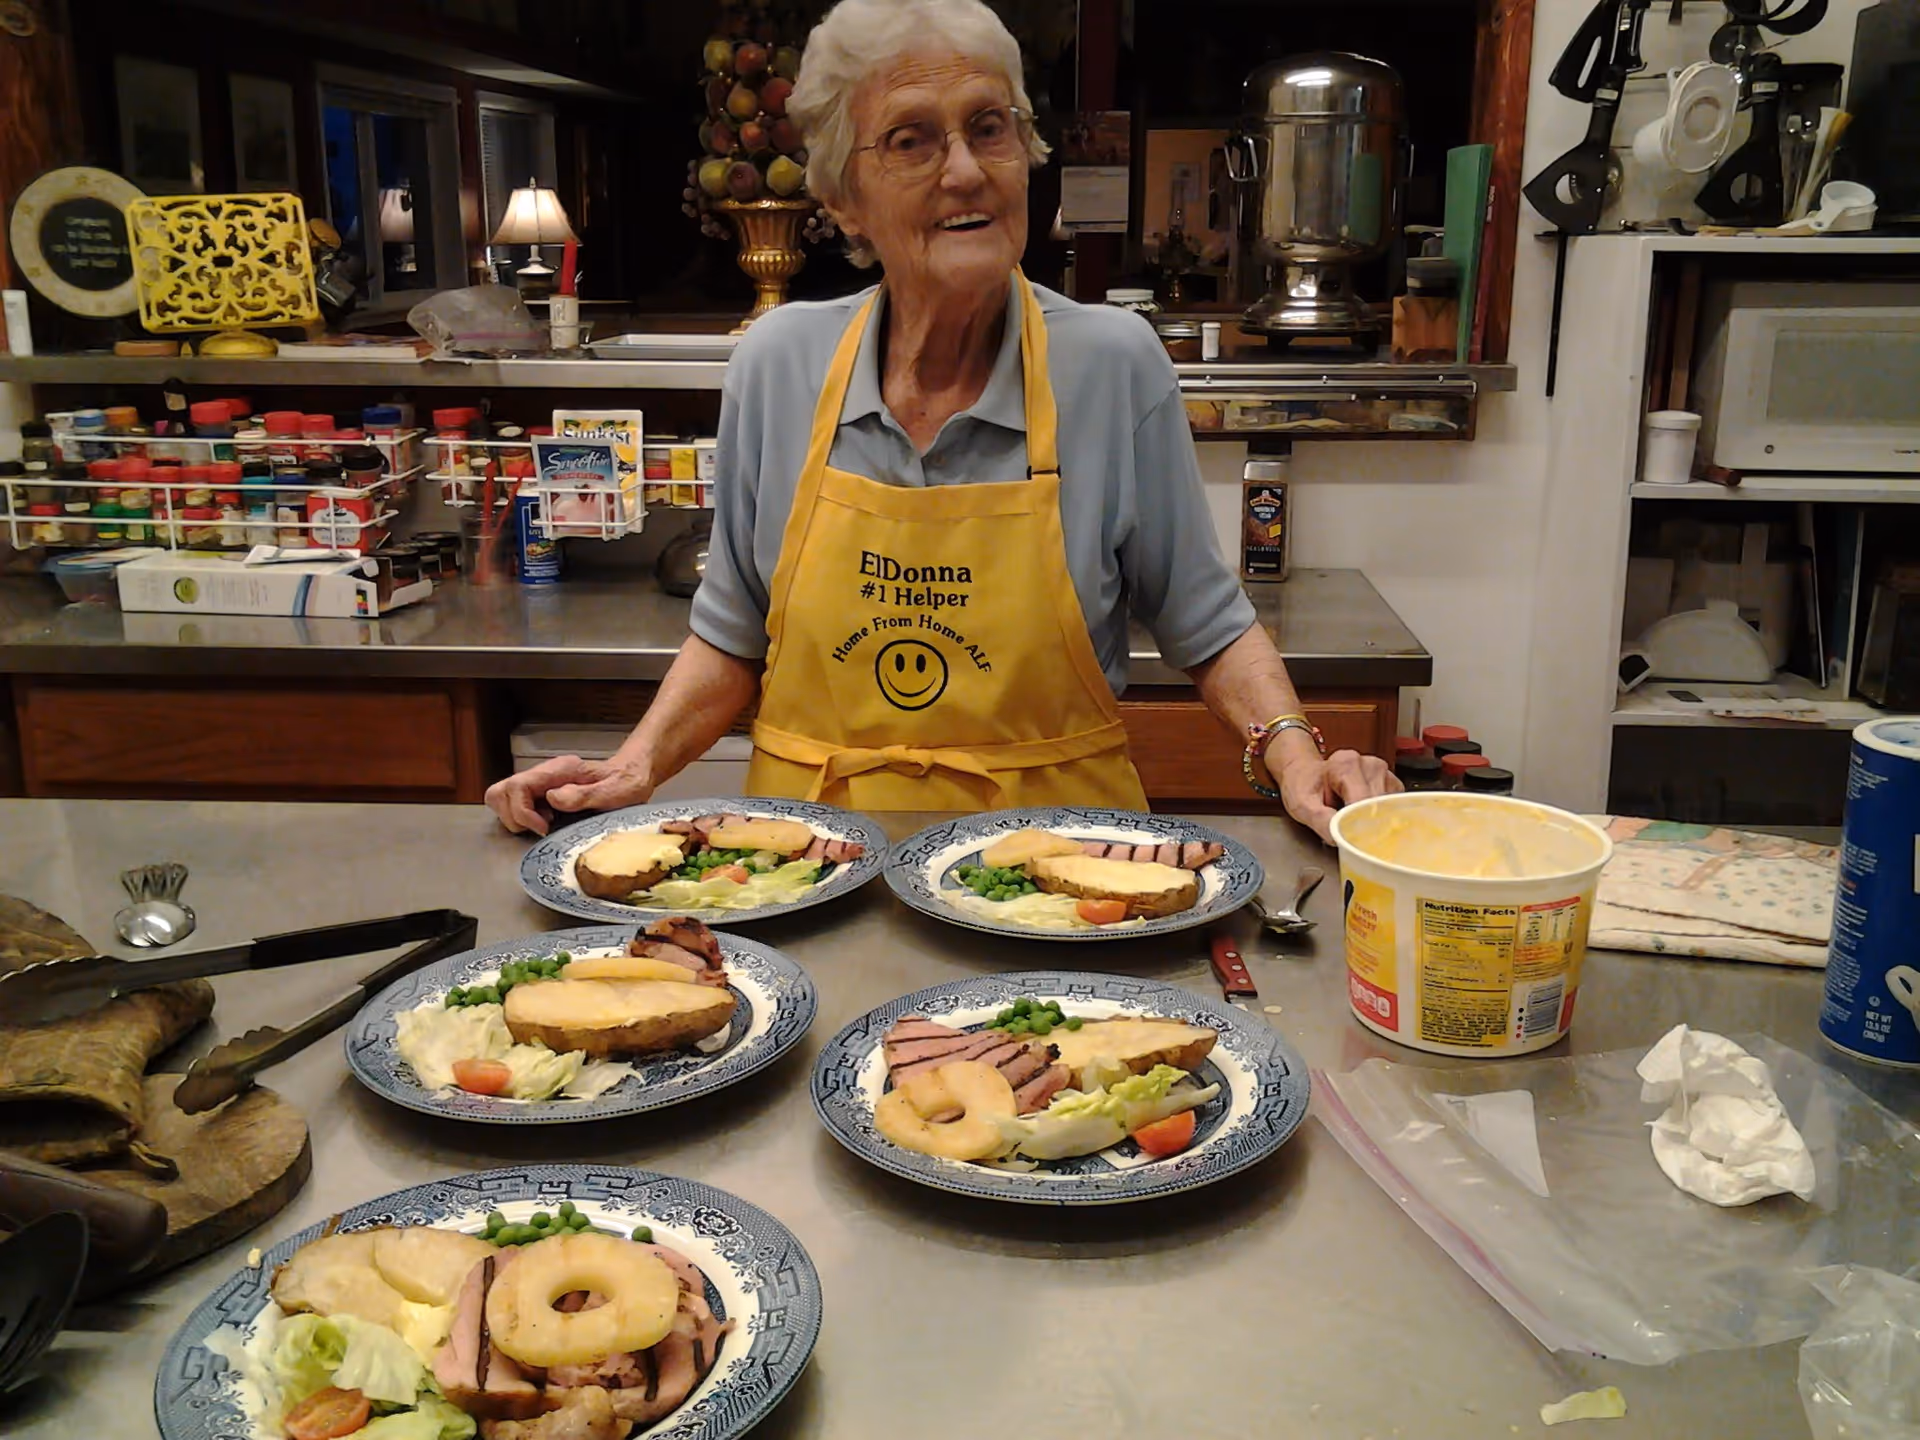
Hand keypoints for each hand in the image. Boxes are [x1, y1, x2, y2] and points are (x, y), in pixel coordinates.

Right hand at [484, 754, 653, 835]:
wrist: (632, 774)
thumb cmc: (626, 783)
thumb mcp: (614, 791)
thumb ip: (584, 795)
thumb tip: (553, 798)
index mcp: (557, 771)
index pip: (516, 787)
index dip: (522, 812)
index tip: (544, 827)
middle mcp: (543, 775)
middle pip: (499, 793)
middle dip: (514, 817)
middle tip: (541, 827)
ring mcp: (539, 784)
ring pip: (501, 799)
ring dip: (516, 819)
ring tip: (544, 825)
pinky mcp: (540, 794)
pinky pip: (515, 806)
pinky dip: (523, 819)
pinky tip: (547, 823)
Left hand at [1269, 734, 1399, 842]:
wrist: (1305, 775)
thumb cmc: (1304, 786)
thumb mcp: (1301, 805)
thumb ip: (1320, 820)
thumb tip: (1340, 838)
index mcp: (1346, 764)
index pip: (1363, 801)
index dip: (1360, 824)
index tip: (1353, 840)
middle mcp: (1368, 765)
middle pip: (1380, 805)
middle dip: (1368, 825)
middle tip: (1353, 837)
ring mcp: (1383, 773)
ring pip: (1391, 808)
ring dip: (1377, 822)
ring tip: (1356, 822)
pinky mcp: (1391, 785)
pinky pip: (1395, 808)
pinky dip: (1384, 819)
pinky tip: (1367, 818)